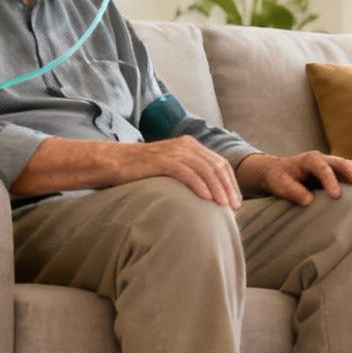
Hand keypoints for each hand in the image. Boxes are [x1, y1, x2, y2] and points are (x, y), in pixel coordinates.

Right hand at [111, 136, 241, 206]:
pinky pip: (187, 173)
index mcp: (191, 145)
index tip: (237, 201)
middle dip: (228, 187)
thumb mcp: (171, 167)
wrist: (114, 161)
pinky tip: (206, 198)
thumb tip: (208, 195)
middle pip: (216, 166)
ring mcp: (174, 151)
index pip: (220, 163)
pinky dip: (199, 185)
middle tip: (235, 207)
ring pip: (205, 170)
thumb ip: (189, 173)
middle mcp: (186, 145)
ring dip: (217, 189)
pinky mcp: (162, 160)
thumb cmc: (143, 169)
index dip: (231, 182)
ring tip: (224, 206)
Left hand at [239, 151, 351, 204]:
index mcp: (310, 159)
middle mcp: (325, 158)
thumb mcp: (279, 184)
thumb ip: (291, 191)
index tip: (336, 195)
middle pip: (343, 163)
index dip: (330, 180)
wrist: (280, 171)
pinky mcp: (339, 172)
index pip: (322, 167)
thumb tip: (308, 201)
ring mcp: (334, 164)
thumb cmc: (279, 178)